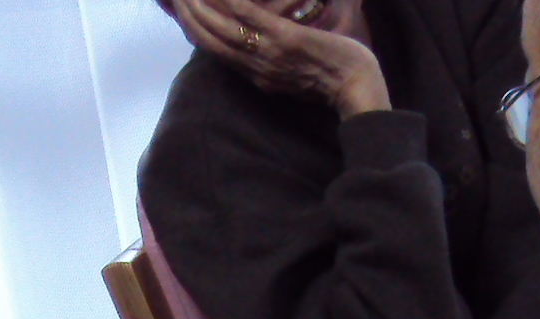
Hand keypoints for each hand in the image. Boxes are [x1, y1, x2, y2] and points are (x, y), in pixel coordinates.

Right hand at [170, 0, 390, 114]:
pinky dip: (230, 2)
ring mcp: (269, 54)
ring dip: (201, 7)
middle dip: (190, 16)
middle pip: (211, 40)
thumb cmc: (334, 80)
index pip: (216, 52)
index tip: (182, 11)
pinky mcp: (285, 39)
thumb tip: (264, 44)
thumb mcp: (295, 76)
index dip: (194, 30)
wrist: (356, 88)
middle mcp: (256, 68)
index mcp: (257, 77)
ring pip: (223, 28)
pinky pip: (249, 17)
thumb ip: (275, 63)